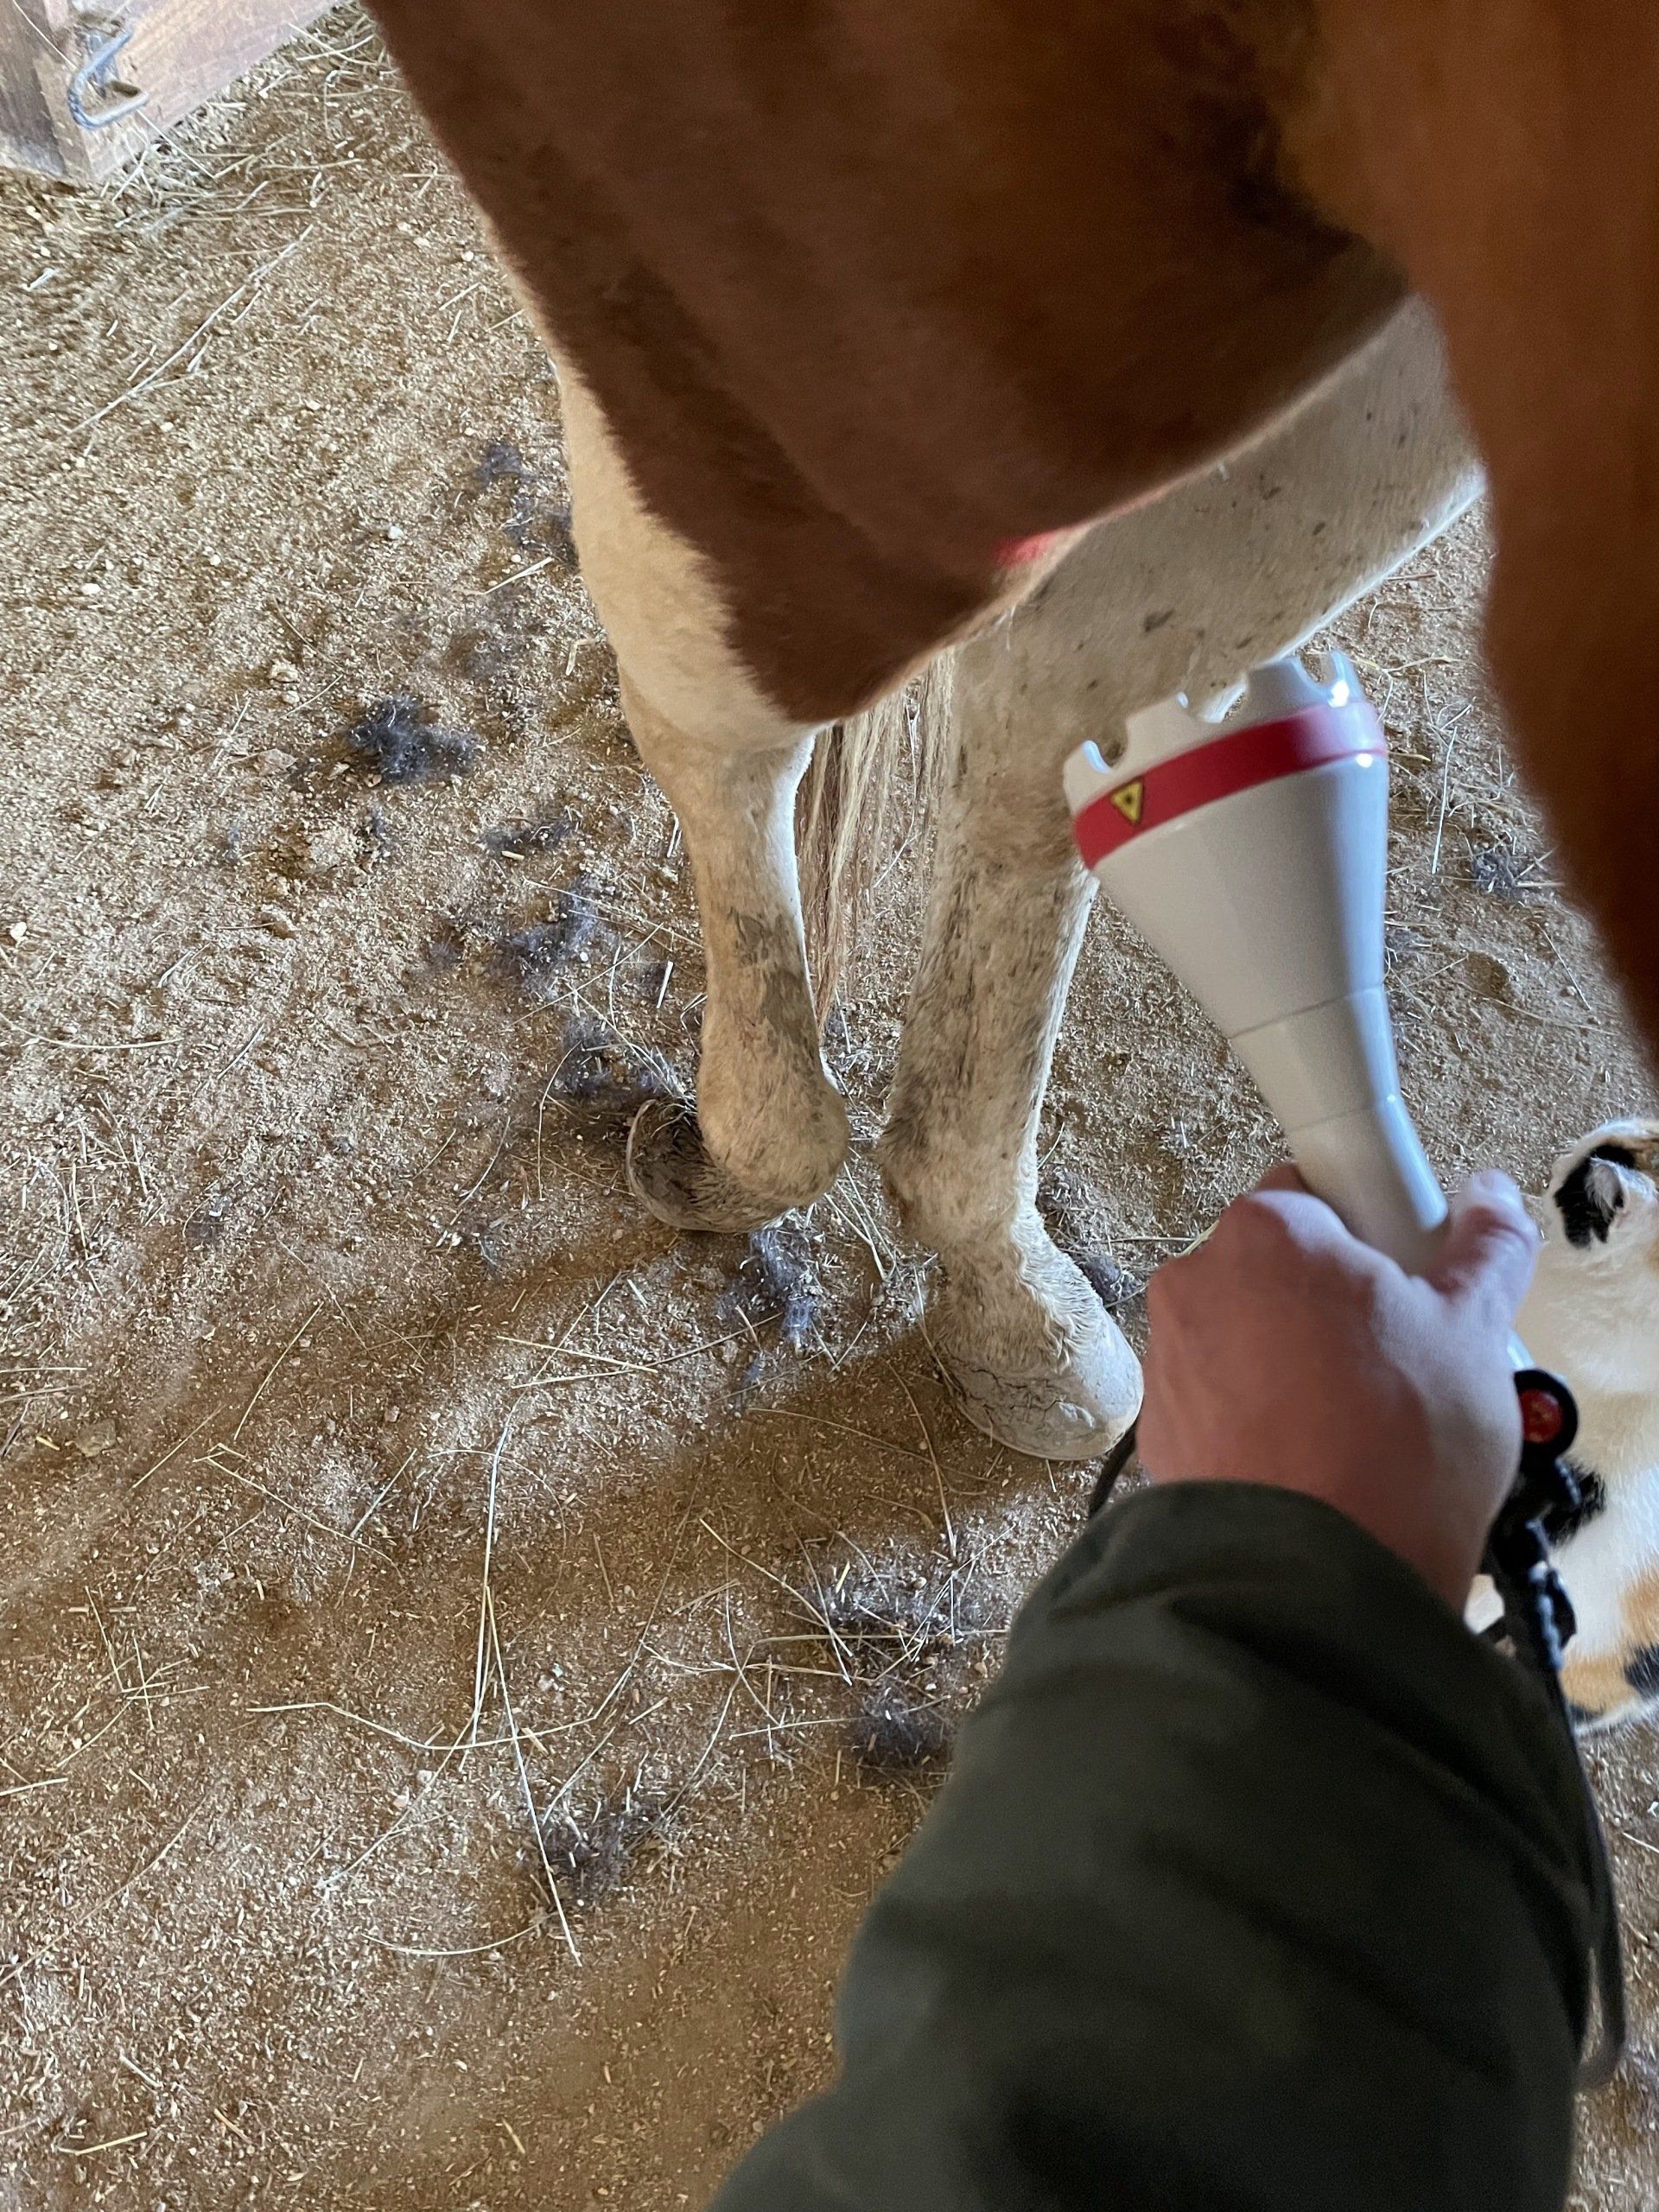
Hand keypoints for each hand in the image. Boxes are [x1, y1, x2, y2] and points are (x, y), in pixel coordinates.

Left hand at [1136, 1168, 1537, 1607]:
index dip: (1370, 1235)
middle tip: (1400, 1360)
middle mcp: (1196, 1283)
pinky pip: (1221, 1402)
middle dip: (1332, 1304)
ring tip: (1359, 1424)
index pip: (1316, 1194)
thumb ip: (1485, 1249)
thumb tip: (1490, 1201)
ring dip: (1293, 1363)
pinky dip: (1259, 1419)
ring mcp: (1168, 1360)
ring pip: (1246, 1338)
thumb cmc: (1392, 1446)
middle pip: (1277, 1269)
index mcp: (1266, 1233)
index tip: (1406, 1280)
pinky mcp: (1159, 1432)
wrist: (1314, 1583)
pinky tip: (1313, 1461)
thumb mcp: (1472, 1332)